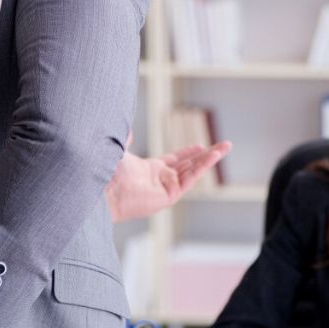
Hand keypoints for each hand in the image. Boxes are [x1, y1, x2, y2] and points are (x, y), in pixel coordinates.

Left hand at [106, 139, 231, 222]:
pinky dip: (203, 166)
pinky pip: (190, 178)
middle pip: (188, 165)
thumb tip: (128, 130)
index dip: (187, 153)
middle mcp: (158, 180)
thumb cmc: (105, 171)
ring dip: (210, 158)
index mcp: (148, 170)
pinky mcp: (168, 196)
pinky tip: (213, 155)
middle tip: (224, 145)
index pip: (173, 161)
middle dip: (206, 155)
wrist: (102, 188)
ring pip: (193, 171)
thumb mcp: (119, 148)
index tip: (200, 146)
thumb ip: (126, 138)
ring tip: (226, 147)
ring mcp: (164, 189)